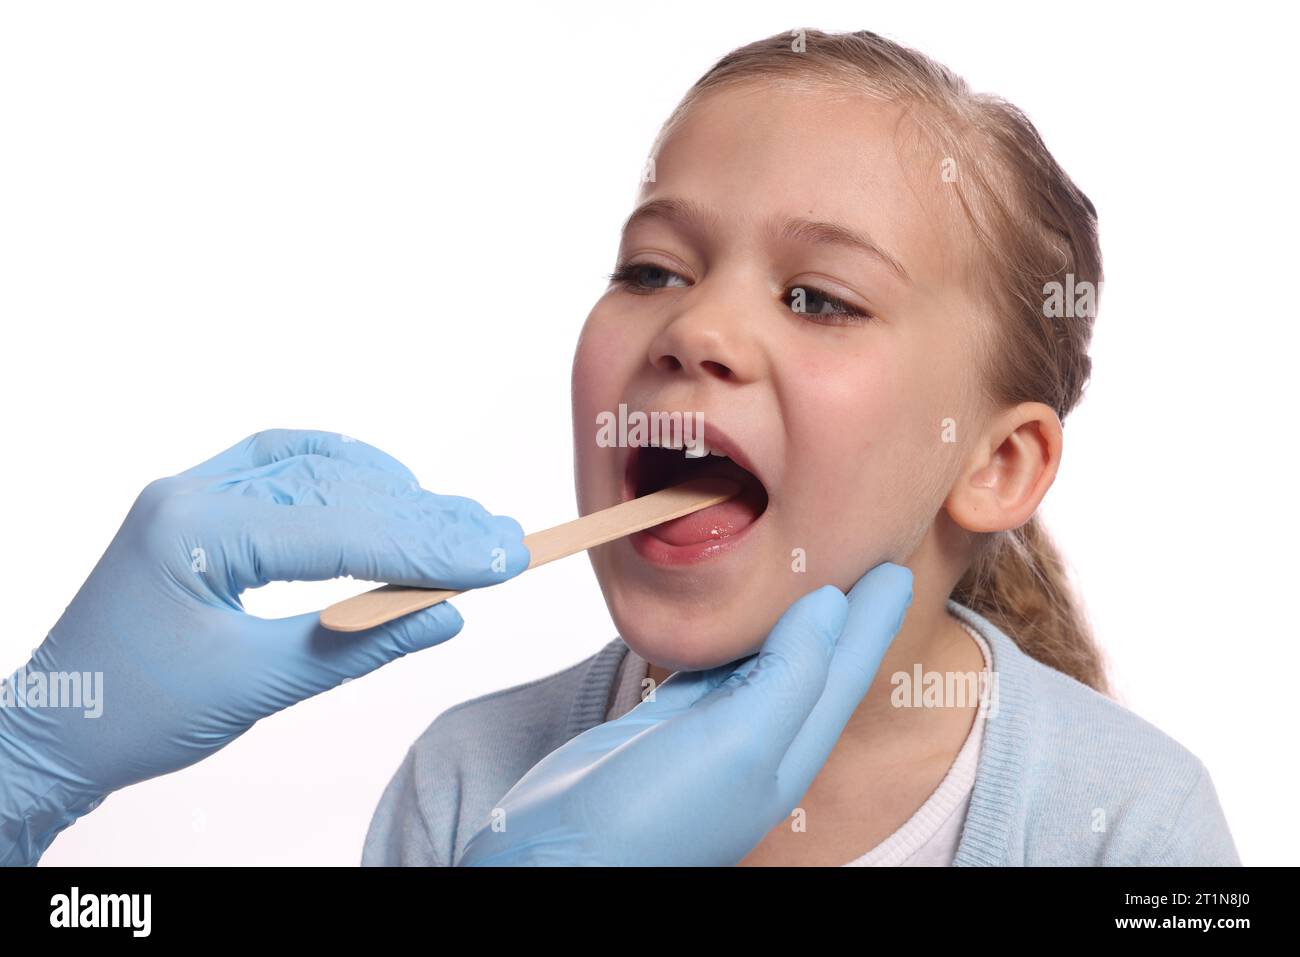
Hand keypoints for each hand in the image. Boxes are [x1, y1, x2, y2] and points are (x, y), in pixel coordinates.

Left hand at [0, 429, 528, 864]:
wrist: (58, 729)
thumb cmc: (137, 714)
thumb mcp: (258, 686)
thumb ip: (358, 643)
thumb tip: (447, 615)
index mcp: (194, 533)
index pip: (338, 528)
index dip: (428, 545)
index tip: (499, 556)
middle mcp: (192, 493)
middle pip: (336, 491)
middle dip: (425, 519)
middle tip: (499, 537)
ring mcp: (194, 491)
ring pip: (315, 469)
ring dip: (392, 493)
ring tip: (460, 522)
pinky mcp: (203, 504)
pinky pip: (284, 467)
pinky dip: (345, 476)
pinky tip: (390, 488)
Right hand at [458, 562, 912, 865]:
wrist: (554, 859)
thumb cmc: (649, 821)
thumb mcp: (736, 744)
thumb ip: (788, 675)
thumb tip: (831, 606)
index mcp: (785, 753)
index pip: (842, 671)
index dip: (871, 618)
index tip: (896, 567)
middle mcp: (754, 744)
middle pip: (811, 662)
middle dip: (840, 612)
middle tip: (865, 555)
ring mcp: (707, 736)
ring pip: (760, 660)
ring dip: (785, 617)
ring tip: (807, 572)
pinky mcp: (661, 727)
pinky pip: (708, 669)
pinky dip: (725, 637)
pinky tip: (729, 615)